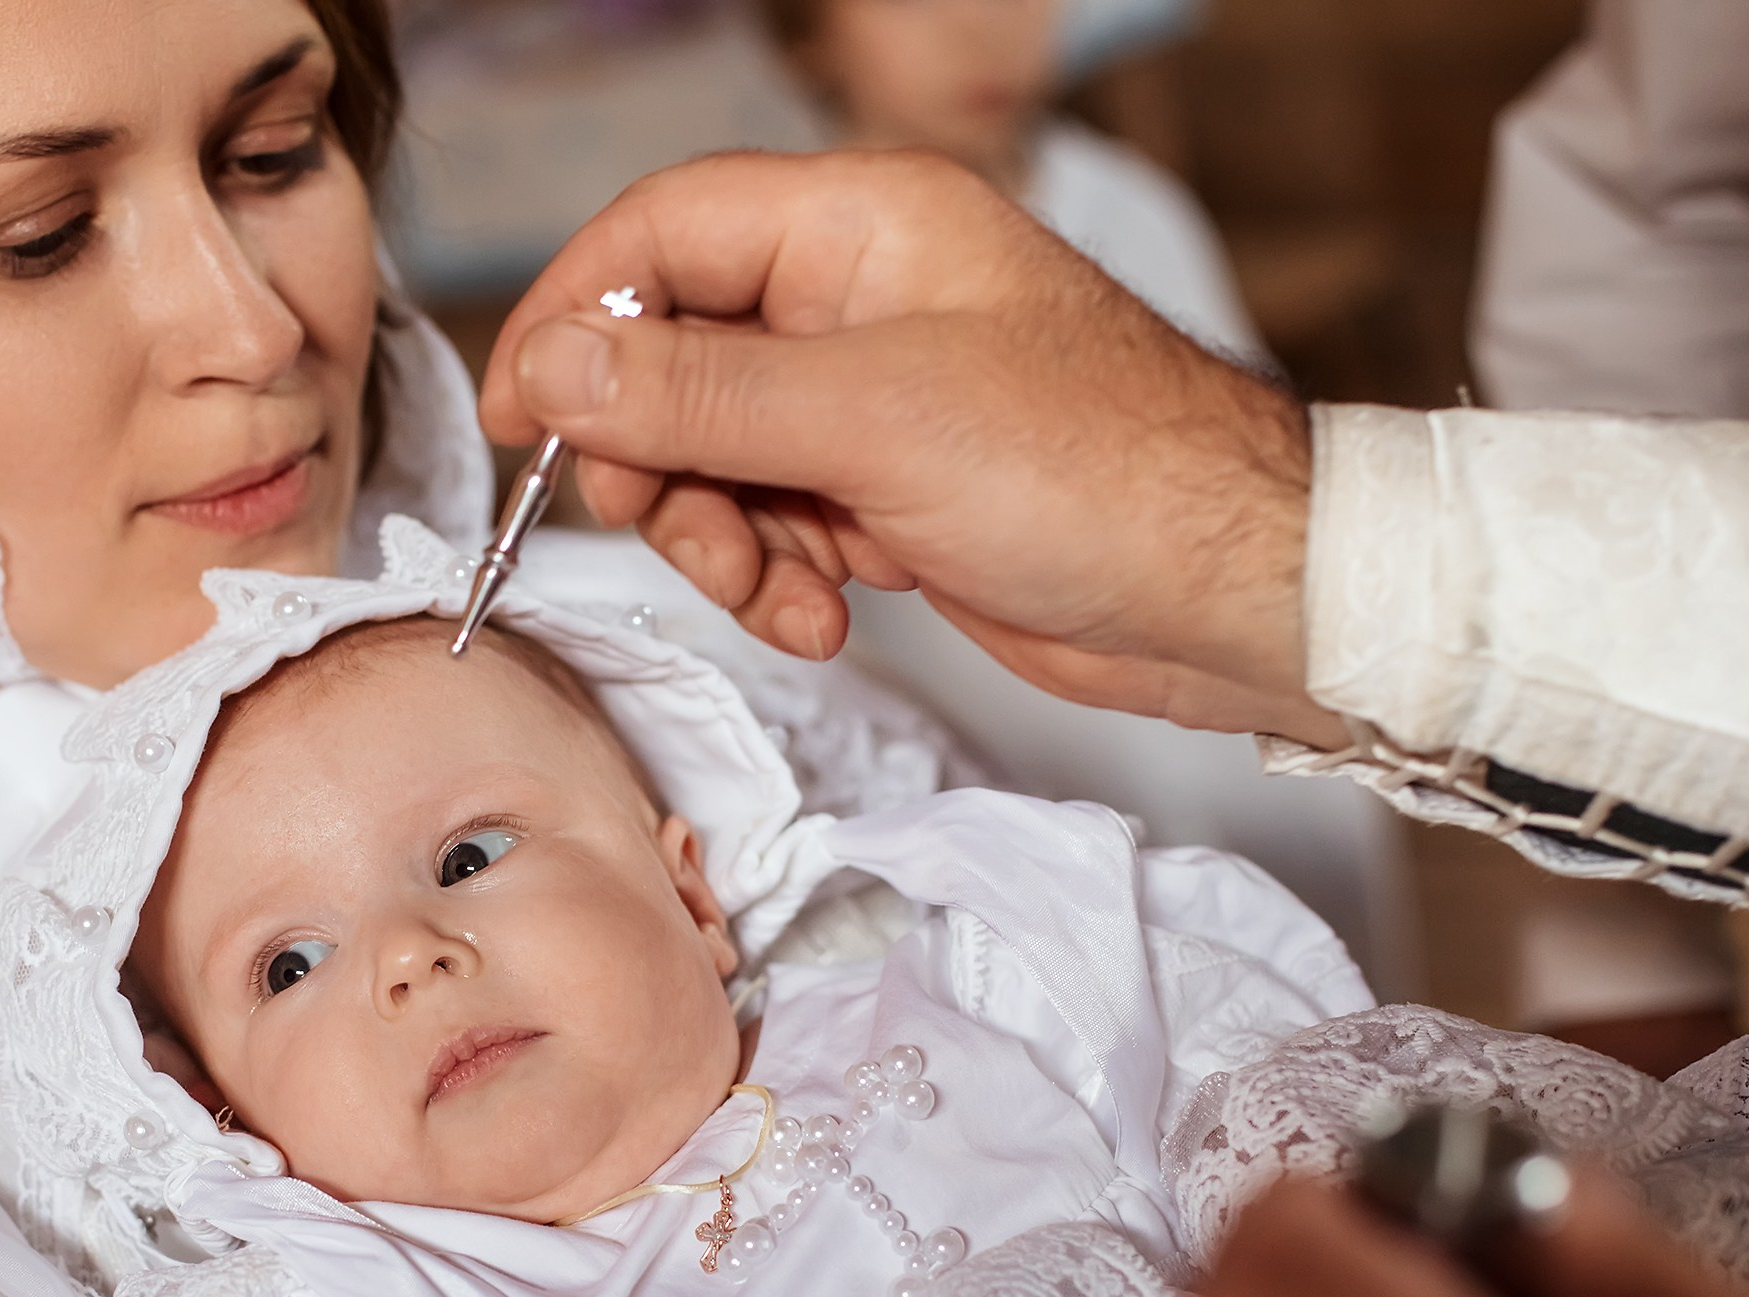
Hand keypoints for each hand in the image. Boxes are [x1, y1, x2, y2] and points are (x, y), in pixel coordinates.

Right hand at [481, 150, 1340, 744]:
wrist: (1226, 594)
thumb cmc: (1101, 472)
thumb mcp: (873, 422)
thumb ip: (699, 391)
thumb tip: (557, 364)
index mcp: (859, 228)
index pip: (661, 235)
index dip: (574, 316)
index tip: (522, 416)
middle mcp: (855, 300)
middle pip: (669, 358)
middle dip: (659, 461)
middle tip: (674, 526)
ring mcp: (867, 400)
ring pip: (711, 457)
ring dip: (721, 541)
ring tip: (783, 593)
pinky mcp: (882, 490)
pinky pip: (770, 524)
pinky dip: (774, 581)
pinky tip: (827, 616)